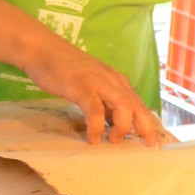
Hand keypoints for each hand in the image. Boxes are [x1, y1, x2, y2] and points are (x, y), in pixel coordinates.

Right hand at [19, 37, 163, 145]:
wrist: (41, 48)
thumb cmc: (64, 70)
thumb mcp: (91, 87)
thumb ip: (104, 104)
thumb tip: (112, 126)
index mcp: (117, 82)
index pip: (139, 105)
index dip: (148, 124)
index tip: (153, 142)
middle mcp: (113, 81)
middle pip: (137, 107)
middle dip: (145, 128)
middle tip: (148, 146)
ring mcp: (98, 82)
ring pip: (123, 106)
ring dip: (122, 127)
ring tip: (113, 141)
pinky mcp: (82, 86)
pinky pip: (95, 109)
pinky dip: (96, 126)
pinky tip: (93, 138)